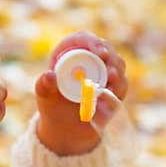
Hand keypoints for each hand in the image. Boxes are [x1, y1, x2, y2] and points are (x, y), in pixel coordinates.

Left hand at [34, 30, 128, 155]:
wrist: (64, 127)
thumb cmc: (52, 105)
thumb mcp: (44, 95)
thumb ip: (44, 85)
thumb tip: (49, 75)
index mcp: (70, 52)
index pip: (84, 39)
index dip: (94, 42)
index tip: (100, 53)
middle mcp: (90, 58)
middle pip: (107, 49)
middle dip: (112, 58)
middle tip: (111, 73)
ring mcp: (104, 72)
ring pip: (118, 66)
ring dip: (117, 75)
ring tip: (111, 86)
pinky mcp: (114, 87)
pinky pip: (121, 86)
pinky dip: (117, 92)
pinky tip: (108, 102)